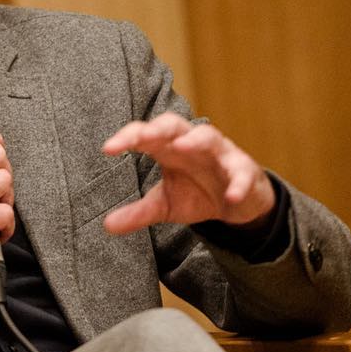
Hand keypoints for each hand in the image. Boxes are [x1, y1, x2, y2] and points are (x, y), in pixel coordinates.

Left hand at [101, 112, 274, 234]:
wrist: (239, 202)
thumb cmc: (197, 194)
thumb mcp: (165, 205)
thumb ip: (138, 212)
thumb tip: (106, 225)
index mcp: (169, 149)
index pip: (146, 134)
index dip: (128, 137)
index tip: (107, 149)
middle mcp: (192, 144)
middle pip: (174, 126)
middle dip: (159, 128)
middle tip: (144, 136)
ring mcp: (220, 154)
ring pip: (209, 138)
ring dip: (195, 140)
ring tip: (181, 147)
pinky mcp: (244, 171)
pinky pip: (241, 172)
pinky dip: (237, 182)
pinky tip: (231, 196)